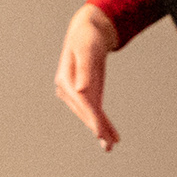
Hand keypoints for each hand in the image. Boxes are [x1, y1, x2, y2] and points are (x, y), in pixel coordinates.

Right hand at [55, 4, 122, 150]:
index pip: (81, 102)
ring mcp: (75, 92)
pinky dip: (102, 121)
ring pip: (90, 114)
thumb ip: (84, 69)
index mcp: (65, 80)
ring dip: (100, 129)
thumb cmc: (86, 38)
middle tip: (109, 144)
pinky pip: (94, 109)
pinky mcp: (86, 92)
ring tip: (111, 144)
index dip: (91, 117)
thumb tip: (80, 89)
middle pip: (85, 111)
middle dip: (97, 128)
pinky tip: (110, 133)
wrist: (87, 31)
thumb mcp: (86, 50)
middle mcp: (68, 89)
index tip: (99, 132)